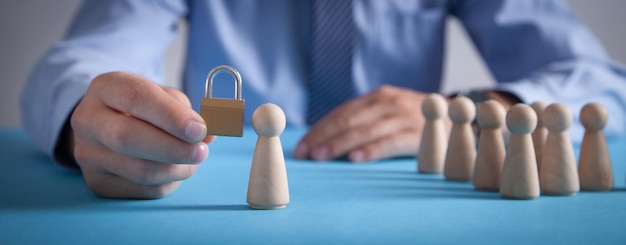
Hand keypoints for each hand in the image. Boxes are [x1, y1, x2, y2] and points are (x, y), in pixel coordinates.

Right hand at [71, 72, 215, 198]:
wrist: (107, 127)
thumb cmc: (143, 108)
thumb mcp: (162, 95)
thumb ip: (184, 110)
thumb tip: (207, 135)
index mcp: (105, 87)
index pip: (136, 98)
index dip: (171, 116)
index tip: (199, 129)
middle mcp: (88, 120)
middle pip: (129, 138)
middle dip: (173, 148)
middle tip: (201, 151)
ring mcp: (88, 154)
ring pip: (139, 170)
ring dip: (176, 169)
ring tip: (194, 159)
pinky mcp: (98, 182)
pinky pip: (143, 189)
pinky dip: (169, 181)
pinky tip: (175, 169)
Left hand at [293, 85, 437, 161]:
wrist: (456, 118)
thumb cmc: (413, 119)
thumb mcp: (389, 111)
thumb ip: (363, 119)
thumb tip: (325, 139)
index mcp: (377, 96)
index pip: (341, 113)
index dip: (319, 129)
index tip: (301, 147)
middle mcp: (388, 102)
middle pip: (348, 121)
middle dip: (323, 138)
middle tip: (305, 154)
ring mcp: (403, 116)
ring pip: (365, 131)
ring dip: (340, 145)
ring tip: (321, 157)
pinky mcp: (417, 133)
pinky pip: (390, 142)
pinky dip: (371, 150)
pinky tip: (355, 158)